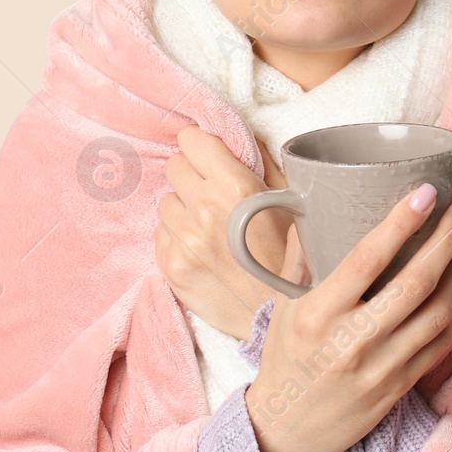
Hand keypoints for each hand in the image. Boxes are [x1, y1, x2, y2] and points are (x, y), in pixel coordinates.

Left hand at [155, 126, 295, 339]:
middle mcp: (203, 209)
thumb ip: (259, 163)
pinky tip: (200, 248)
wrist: (278, 313)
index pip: (191, 140)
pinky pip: (160, 233)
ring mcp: (183, 240)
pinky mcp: (170, 266)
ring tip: (208, 225)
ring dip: (183, 207)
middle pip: (174, 166)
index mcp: (234, 186)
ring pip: (166, 201)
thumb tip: (237, 138)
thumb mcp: (288, 199)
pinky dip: (177, 236)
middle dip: (192, 173)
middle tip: (210, 190)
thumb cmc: (291, 254)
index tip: (206, 153)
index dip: (200, 144)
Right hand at [245, 183, 451, 451]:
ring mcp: (381, 367)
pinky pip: (439, 343)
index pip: (367, 258)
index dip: (402, 222)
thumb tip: (310, 206)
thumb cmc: (285, 359)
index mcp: (319, 313)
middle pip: (416, 282)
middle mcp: (353, 340)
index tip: (427, 192)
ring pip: (438, 313)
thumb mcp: (282, 307)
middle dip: (448, 238)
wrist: (287, 432)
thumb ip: (300, 258)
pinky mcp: (400, 387)